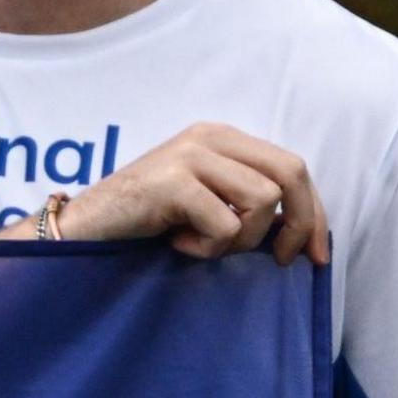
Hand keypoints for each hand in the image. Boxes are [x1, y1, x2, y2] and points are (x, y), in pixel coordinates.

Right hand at [50, 122, 329, 264]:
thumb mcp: (204, 203)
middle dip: (300, 224)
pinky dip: (206, 249)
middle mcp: (209, 136)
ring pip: (263, 202)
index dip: (314, 213)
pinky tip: (176, 244)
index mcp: (222, 137)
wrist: (82, 228)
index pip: (292, 166)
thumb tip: (299, 233)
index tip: (316, 256)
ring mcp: (190, 155)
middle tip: (281, 261)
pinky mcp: (173, 181)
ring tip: (201, 244)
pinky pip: (225, 226)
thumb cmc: (144, 222)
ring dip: (239, 240)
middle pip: (290, 173)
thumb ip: (245, 202)